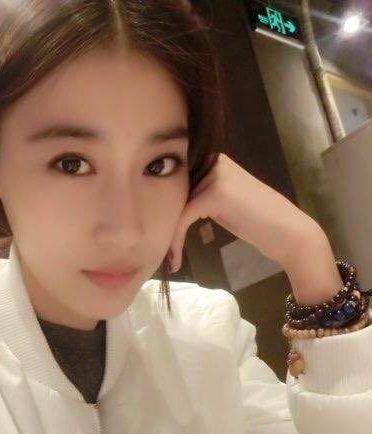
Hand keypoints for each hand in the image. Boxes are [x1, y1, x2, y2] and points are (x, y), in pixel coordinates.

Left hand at [168, 152, 323, 272]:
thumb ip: (200, 196)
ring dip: (167, 236)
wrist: (288, 233)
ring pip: (175, 207)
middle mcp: (213, 161)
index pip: (177, 181)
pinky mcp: (215, 193)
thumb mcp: (223, 203)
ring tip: (167, 259)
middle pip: (173, 193)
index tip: (156, 234)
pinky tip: (175, 261)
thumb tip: (168, 203)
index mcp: (214, 160)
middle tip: (157, 250)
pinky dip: (176, 241)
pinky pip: (183, 219)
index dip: (163, 207)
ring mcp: (215, 175)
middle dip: (162, 222)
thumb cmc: (256, 222)